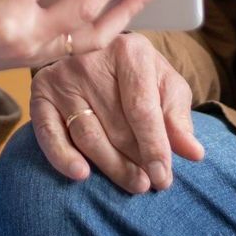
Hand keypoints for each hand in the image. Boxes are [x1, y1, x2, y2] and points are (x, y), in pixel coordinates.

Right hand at [29, 33, 204, 193]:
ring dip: (110, 165)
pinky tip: (82, 174)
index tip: (163, 178)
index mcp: (130, 51)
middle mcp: (92, 59)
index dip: (154, 147)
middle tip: (148, 183)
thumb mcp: (166, 86)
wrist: (99, 53)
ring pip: (87, 134)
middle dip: (136, 160)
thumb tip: (194, 152)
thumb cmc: (139, 75)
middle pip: (116, 125)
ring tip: (132, 183)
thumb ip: (178, 118)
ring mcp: (63, 75)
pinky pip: (48, 132)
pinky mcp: (41, 90)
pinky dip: (63, 157)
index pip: (142, 109)